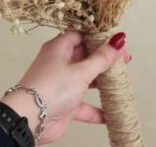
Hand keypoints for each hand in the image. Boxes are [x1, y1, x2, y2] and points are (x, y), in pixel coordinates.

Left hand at [1, 31, 131, 144]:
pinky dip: (95, 109)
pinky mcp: (64, 103)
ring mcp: (62, 83)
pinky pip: (83, 104)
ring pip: (86, 79)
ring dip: (104, 82)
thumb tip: (119, 38)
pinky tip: (110, 113)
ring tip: (124, 82)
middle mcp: (60, 63)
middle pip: (86, 56)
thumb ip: (102, 57)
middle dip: (106, 60)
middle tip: (125, 62)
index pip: (81, 35)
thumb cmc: (54, 87)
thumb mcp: (81, 71)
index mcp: (59, 48)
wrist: (30, 120)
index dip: (100, 37)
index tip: (117, 42)